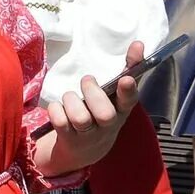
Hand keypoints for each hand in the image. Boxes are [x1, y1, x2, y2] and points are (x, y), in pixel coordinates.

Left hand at [41, 41, 143, 171]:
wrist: (85, 150)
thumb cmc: (102, 111)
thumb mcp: (117, 94)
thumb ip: (129, 69)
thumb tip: (139, 44)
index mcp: (121, 110)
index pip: (130, 101)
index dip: (128, 90)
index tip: (125, 78)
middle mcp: (107, 125)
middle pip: (105, 115)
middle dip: (93, 94)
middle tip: (87, 80)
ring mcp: (88, 135)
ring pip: (80, 119)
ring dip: (72, 101)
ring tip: (70, 97)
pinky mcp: (68, 139)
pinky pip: (59, 122)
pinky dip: (56, 110)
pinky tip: (58, 108)